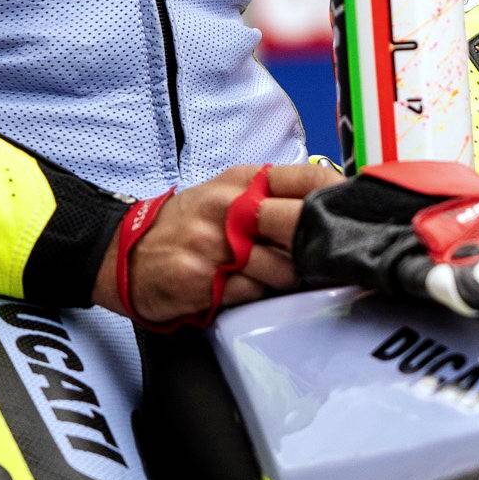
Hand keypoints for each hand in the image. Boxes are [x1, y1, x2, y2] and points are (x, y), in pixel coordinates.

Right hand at [99, 158, 342, 322]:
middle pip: (302, 232)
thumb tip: (329, 211)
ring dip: (283, 283)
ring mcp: (216, 243)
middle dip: (316, 253)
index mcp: (243, 182)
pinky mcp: (203, 278)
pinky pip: (252, 294)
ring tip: (268, 280)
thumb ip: (272, 197)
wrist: (124, 253)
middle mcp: (231, 207)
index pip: (308, 181)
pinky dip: (254, 298)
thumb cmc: (185, 225)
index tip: (354, 219)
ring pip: (282, 271)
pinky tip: (240, 291)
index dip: (337, 201)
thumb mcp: (226, 194)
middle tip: (324, 263)